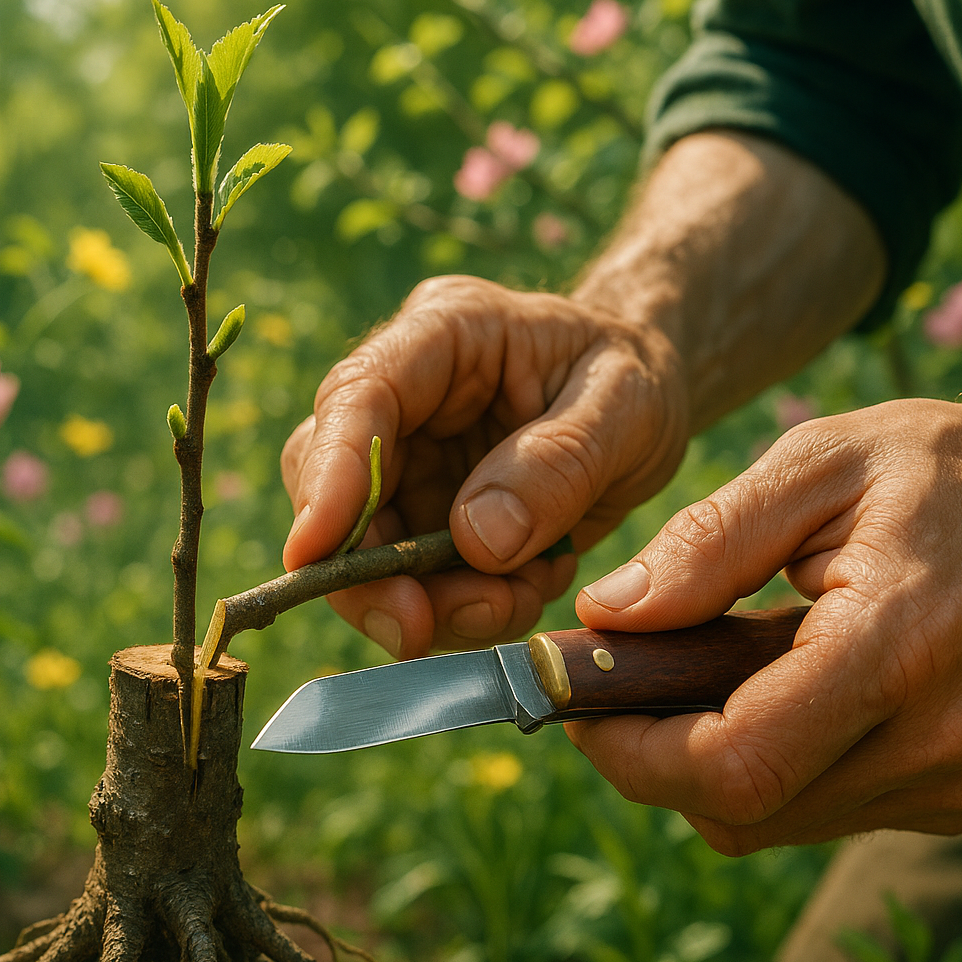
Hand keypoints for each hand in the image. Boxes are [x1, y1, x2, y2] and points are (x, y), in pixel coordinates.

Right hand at [280, 275, 688, 658]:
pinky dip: (462, 609)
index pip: (360, 394)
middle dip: (364, 570)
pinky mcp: (423, 518)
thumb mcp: (626, 403)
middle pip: (331, 484)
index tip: (314, 554)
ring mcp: (408, 461)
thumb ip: (560, 461)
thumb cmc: (635, 373)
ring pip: (361, 548)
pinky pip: (412, 583)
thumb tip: (476, 540)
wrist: (647, 397)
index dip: (328, 477)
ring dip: (423, 602)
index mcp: (446, 333)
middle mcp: (406, 397)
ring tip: (511, 602)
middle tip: (415, 628)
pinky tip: (522, 591)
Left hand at [565, 392, 961, 853]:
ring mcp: (956, 777)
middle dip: (651, 760)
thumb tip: (608, 614)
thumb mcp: (816, 462)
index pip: (736, 760)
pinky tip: (764, 687)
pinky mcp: (956, 793)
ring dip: (704, 764)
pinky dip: (765, 766)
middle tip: (617, 683)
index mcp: (901, 641)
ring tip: (694, 669)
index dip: (634, 751)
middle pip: (744, 810)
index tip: (582, 700)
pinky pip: (819, 810)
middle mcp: (938, 735)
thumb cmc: (941, 467)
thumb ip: (707, 542)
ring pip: (774, 821)